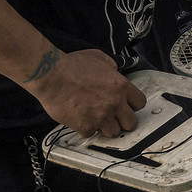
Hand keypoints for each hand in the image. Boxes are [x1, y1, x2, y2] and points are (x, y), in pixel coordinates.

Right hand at [26, 47, 146, 137]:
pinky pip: (91, 134)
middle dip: (122, 121)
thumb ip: (111, 66)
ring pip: (113, 133)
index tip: (125, 106)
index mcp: (121, 86)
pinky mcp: (86, 126)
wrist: (51, 75)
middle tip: (113, 117)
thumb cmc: (72, 65)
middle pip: (131, 123)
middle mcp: (115, 103)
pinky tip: (79, 118)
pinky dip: (85, 128)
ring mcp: (101, 116)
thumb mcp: (99, 57)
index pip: (140, 103)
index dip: (132, 106)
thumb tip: (114, 70)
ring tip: (95, 118)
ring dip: (105, 127)